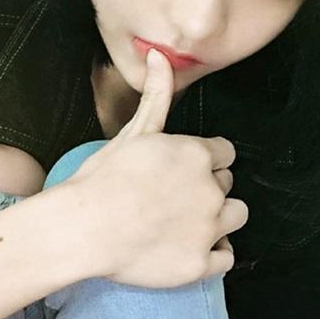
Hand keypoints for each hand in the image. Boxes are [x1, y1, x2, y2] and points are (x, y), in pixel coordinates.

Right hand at [61, 47, 248, 287]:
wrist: (84, 227)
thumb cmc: (104, 176)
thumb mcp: (134, 130)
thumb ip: (156, 94)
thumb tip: (160, 54)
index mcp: (196, 154)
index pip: (225, 153)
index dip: (205, 160)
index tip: (183, 170)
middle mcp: (211, 189)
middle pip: (227, 184)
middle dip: (207, 188)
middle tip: (174, 196)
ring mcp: (209, 229)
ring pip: (235, 217)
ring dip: (218, 219)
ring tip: (185, 222)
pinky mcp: (201, 264)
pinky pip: (226, 257)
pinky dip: (212, 253)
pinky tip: (186, 247)